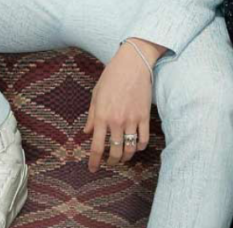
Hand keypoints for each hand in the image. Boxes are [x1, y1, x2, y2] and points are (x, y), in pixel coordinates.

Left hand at [84, 38, 161, 171]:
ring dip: (126, 157)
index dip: (94, 162)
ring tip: (123, 157)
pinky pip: (143, 139)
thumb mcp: (96, 94)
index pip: (97, 147)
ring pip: (130, 149)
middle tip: (110, 162)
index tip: (92, 169)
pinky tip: (136, 146)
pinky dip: (139, 147)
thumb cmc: (112, 76)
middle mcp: (117, 121)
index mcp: (102, 116)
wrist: (133, 63)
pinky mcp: (145, 116)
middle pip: (115, 152)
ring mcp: (132, 119)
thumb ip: (92, 116)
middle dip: (112, 162)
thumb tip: (87, 133)